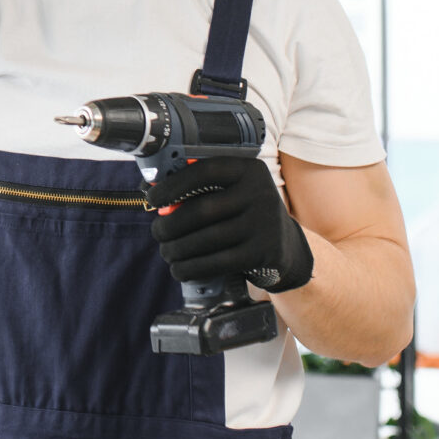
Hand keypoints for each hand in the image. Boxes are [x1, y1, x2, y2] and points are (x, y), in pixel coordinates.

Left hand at [148, 156, 314, 292]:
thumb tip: (154, 195)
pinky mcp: (263, 253)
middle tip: (157, 232)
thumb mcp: (234, 191)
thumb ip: (202, 189)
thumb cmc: (244, 212)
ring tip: (166, 252)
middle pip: (202, 210)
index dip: (173, 185)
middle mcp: (260, 193)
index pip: (204, 171)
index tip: (152, 198)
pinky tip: (179, 269)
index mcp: (248, 170)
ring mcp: (265, 224)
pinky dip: (193, 268)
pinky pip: (219, 262)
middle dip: (170, 224)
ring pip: (207, 239)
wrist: (285, 244)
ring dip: (178, 249)